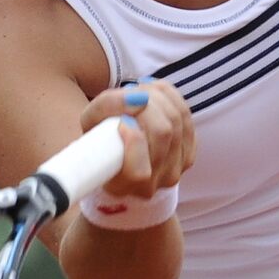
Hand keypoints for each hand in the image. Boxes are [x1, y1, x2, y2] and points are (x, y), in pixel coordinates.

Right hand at [79, 79, 194, 198]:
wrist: (118, 153)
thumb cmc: (100, 138)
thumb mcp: (90, 122)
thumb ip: (107, 107)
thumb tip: (139, 98)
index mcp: (120, 186)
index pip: (139, 171)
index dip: (134, 140)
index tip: (122, 121)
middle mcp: (151, 185)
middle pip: (163, 133)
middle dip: (147, 105)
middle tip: (131, 95)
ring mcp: (174, 171)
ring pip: (177, 121)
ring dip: (158, 97)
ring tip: (140, 92)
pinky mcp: (188, 155)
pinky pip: (187, 117)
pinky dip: (171, 98)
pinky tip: (155, 94)